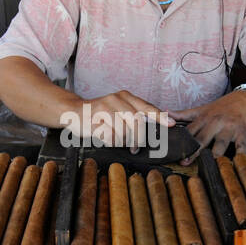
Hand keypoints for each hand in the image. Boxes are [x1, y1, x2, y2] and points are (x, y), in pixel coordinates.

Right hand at [61, 90, 175, 152]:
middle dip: (138, 138)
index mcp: (125, 96)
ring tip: (116, 141)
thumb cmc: (99, 114)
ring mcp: (106, 108)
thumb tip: (155, 124)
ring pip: (124, 131)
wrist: (74, 111)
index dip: (160, 116)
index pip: (146, 107)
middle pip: (137, 122)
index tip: (171, 124)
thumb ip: (135, 114)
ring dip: (122, 141)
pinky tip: (104, 137)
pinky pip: (111, 136)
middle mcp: (117, 99)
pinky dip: (110, 141)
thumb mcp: (119, 110)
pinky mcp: (96, 118)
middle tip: (135, 148)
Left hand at [170, 89, 245, 161]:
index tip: (172, 152)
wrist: (245, 98)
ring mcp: (229, 128)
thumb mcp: (202, 109)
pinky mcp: (243, 132)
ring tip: (210, 166)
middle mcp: (215, 123)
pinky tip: (236, 163)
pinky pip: (241, 146)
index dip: (180, 142)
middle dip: (193, 151)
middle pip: (202, 139)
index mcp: (204, 118)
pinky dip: (240, 155)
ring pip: (220, 143)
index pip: (189, 132)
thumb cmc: (223, 106)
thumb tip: (166, 113)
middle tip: (184, 162)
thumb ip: (183, 114)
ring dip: (216, 155)